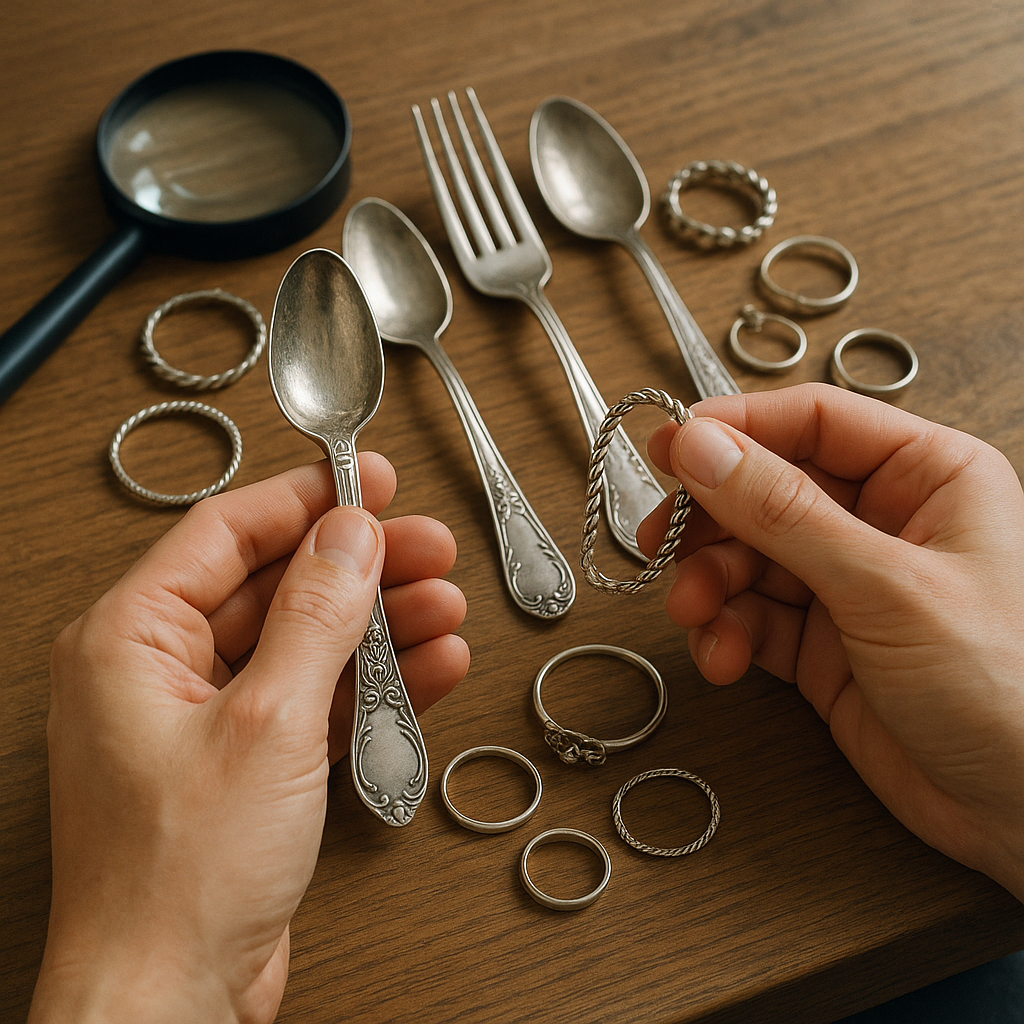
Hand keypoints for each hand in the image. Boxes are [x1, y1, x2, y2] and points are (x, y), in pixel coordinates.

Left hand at [29, 456, 468, 1023]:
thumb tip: (350, 538)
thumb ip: (316, 618)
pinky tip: (430, 668)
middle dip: (360, 568)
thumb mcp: (267, 723)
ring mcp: (211, 720)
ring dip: (379, 625)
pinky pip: (319, 699)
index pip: (227, 532)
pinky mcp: (251, 764)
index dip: (306, 500)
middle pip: (277, 586)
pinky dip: (374, 684)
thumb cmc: (177, 879)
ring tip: (445, 608)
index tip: (370, 482)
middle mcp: (164, 672)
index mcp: (130, 639)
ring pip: (307, 642)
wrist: (171, 1002)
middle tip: (429, 549)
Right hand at [637, 383, 1023, 902]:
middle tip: (662, 540)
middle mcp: (883, 523)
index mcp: (925, 476)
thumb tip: (703, 448)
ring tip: (695, 612)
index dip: (734, 430)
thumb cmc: (1010, 689)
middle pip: (765, 491)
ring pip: (747, 558)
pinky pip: (751, 618)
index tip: (668, 445)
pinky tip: (722, 654)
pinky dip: (724, 632)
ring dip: (709, 583)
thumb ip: (784, 513)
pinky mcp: (823, 645)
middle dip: (710, 520)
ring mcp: (848, 586)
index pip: (811, 423)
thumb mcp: (886, 587)